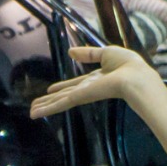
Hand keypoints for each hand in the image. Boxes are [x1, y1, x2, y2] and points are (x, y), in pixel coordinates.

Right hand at [29, 45, 156, 117]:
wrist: (135, 76)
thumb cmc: (127, 64)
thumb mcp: (106, 53)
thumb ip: (89, 53)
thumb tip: (71, 51)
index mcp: (96, 78)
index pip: (75, 84)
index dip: (62, 86)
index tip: (51, 89)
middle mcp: (88, 88)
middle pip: (65, 95)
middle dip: (50, 100)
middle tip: (36, 106)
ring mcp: (83, 94)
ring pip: (60, 102)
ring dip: (45, 107)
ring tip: (32, 112)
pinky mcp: (80, 98)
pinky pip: (61, 104)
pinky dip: (47, 109)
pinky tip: (35, 114)